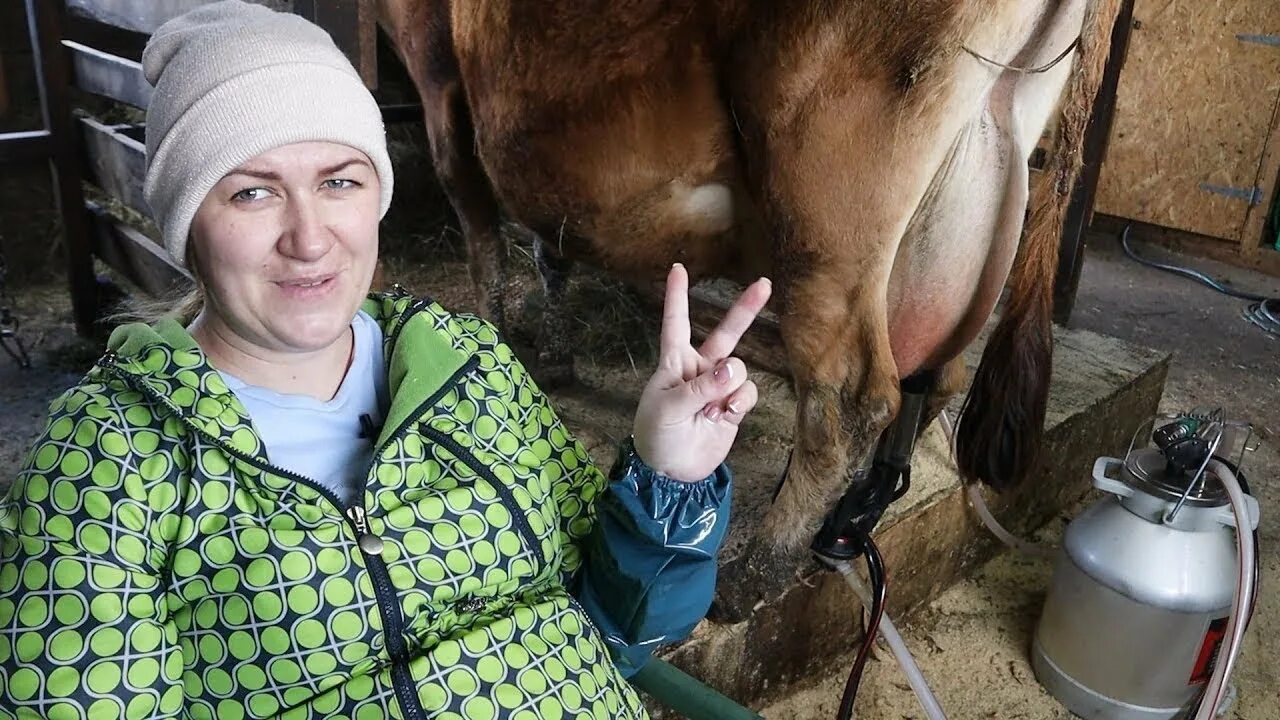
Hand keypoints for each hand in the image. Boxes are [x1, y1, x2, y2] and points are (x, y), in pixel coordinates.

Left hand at [632, 264, 771, 480]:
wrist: (671, 472)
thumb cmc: (657, 435)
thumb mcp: (669, 409)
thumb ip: (700, 387)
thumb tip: (732, 369)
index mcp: (674, 362)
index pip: (676, 323)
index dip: (676, 296)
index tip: (678, 268)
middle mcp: (699, 369)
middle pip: (726, 333)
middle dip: (745, 309)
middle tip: (764, 283)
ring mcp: (718, 387)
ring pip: (739, 370)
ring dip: (730, 387)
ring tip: (712, 411)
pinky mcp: (732, 406)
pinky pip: (746, 393)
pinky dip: (739, 404)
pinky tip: (724, 417)